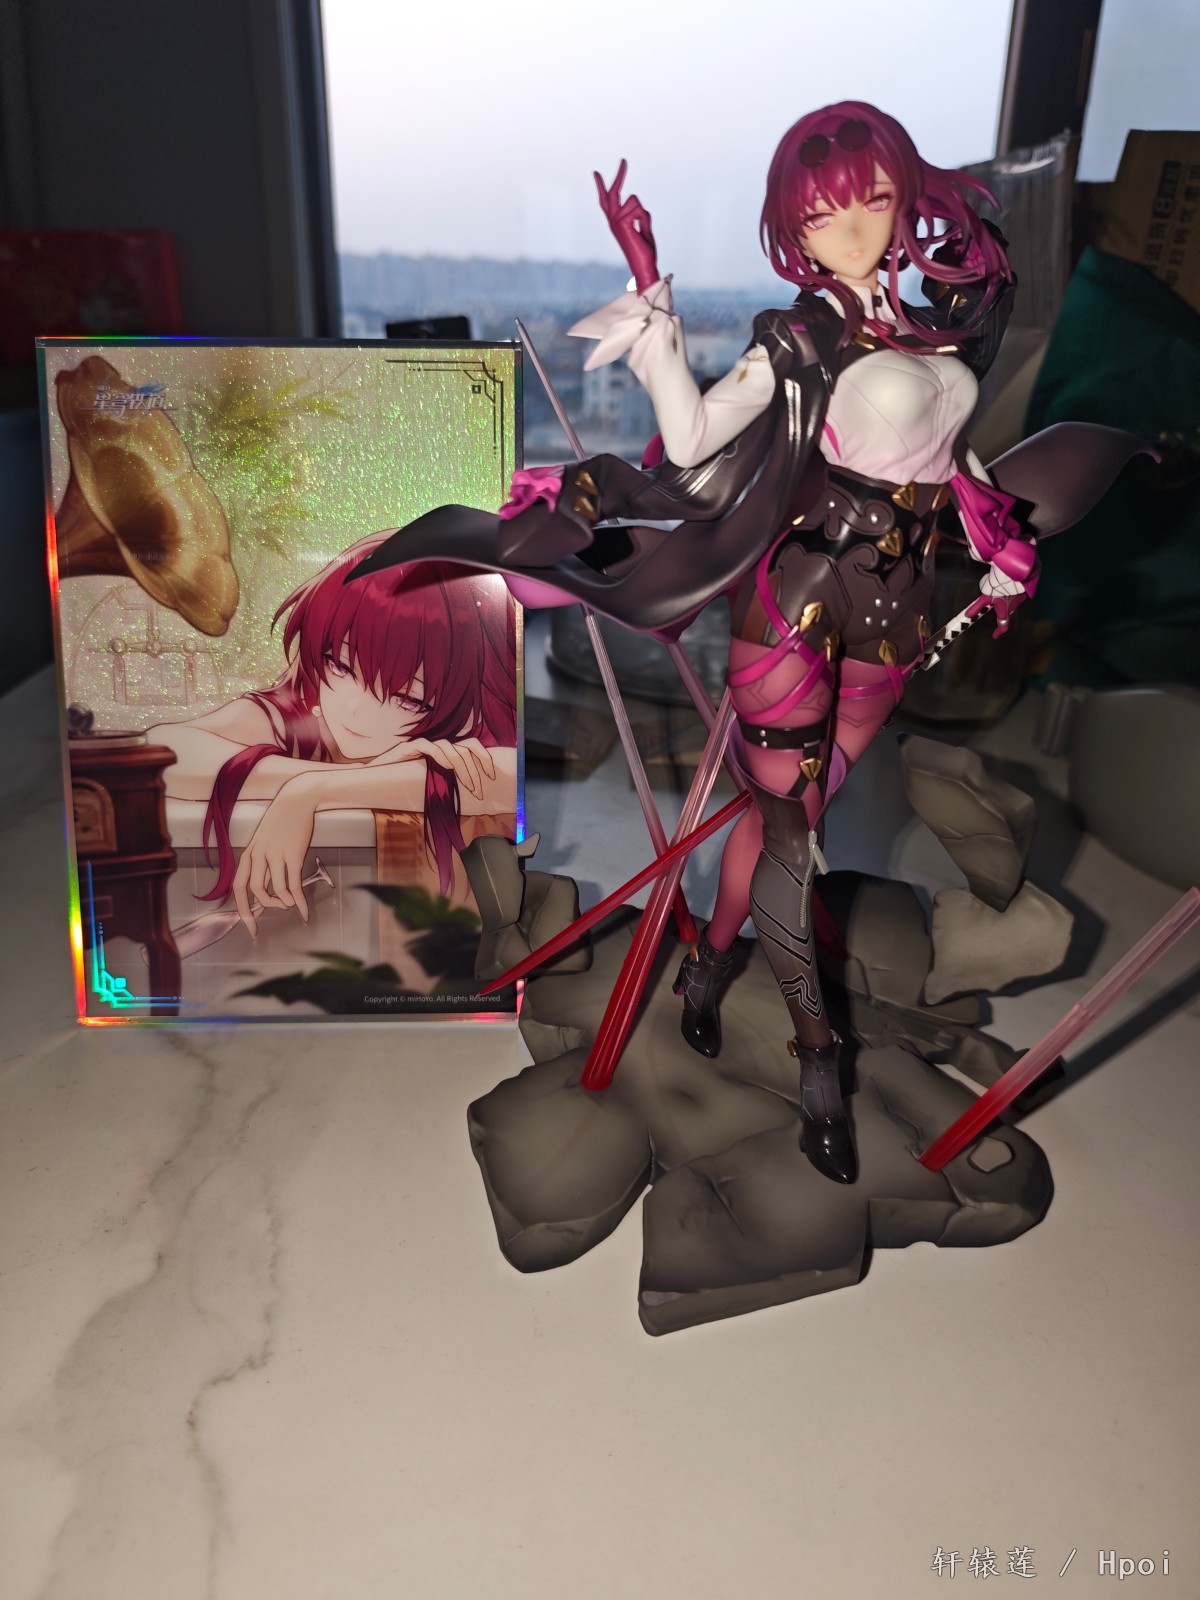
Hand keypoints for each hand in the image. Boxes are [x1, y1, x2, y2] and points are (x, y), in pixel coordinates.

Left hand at [233, 779, 318, 935]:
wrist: (297, 800)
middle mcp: (258, 855)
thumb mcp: (265, 843)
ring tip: (289, 907)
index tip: (249, 926)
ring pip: (274, 890)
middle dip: (254, 913)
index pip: (238, 886)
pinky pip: (293, 885)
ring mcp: (275, 855)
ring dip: (282, 904)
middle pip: (252, 891)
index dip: (241, 909)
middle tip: (259, 928)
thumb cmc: (282, 821)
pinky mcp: (293, 855)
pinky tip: (303, 911)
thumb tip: (266, 894)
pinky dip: (299, 902)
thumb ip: (264, 867)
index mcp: (249, 853)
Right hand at [366, 735, 496, 802]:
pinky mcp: (408, 747)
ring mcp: (423, 745)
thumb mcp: (436, 784)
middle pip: (465, 747)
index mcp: (445, 752)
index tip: (492, 777)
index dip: (484, 758)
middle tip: (478, 792)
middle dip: (475, 771)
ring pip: (450, 748)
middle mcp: (437, 745)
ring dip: (462, 769)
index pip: (471, 746)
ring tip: (467, 786)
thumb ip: (452, 783)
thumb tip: (474, 792)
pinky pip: (428, 746)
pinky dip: (439, 756)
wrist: (376, 780)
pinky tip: (445, 768)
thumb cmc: (405, 784)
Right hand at [594, 159, 658, 293]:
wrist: (644, 266)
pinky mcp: (622, 223)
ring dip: (642, 214)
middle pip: (613, 192)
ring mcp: (616, 222)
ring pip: (634, 200)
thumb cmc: (645, 250)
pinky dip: (644, 218)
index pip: (606, 200)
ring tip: (642, 230)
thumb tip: (636, 203)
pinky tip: (641, 231)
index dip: (602, 185)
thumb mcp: (643, 227)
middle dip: (619, 175)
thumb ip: (639, 215)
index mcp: (616, 222)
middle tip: (624, 160)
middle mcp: (613, 221)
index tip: (595, 173)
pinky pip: (637, 208)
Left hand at [979, 562, 1028, 636]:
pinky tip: (1009, 589)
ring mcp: (1020, 598)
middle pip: (1008, 614)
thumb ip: (976, 607)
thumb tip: (967, 616)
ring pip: (1013, 604)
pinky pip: (1018, 595)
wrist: (1013, 575)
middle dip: (1002, 614)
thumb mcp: (985, 598)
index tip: (994, 635)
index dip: (998, 631)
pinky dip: (1013, 595)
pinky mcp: (1023, 590)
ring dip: (1008, 604)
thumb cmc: (999, 588)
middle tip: (996, 612)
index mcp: (1005, 611)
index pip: (1003, 626)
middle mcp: (1014, 607)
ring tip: (1001, 598)